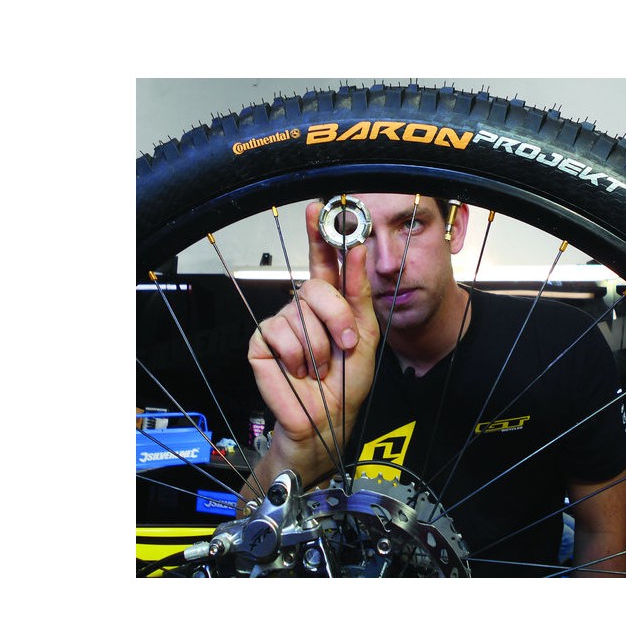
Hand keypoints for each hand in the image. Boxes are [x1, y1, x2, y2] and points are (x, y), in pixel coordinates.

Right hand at [247, 201, 379, 487]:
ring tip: (320, 367)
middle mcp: (303, 307)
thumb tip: (357, 248)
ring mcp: (280, 322)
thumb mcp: (365, 333)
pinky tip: (299, 371)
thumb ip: (359, 291)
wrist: (328, 419)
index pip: (324, 260)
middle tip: (344, 342)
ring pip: (300, 313)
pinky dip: (296, 357)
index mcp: (330, 302)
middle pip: (316, 286)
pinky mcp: (261, 342)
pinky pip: (279, 333)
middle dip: (336, 316)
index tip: (321, 207)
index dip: (321, 233)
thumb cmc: (347, 381)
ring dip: (319, 346)